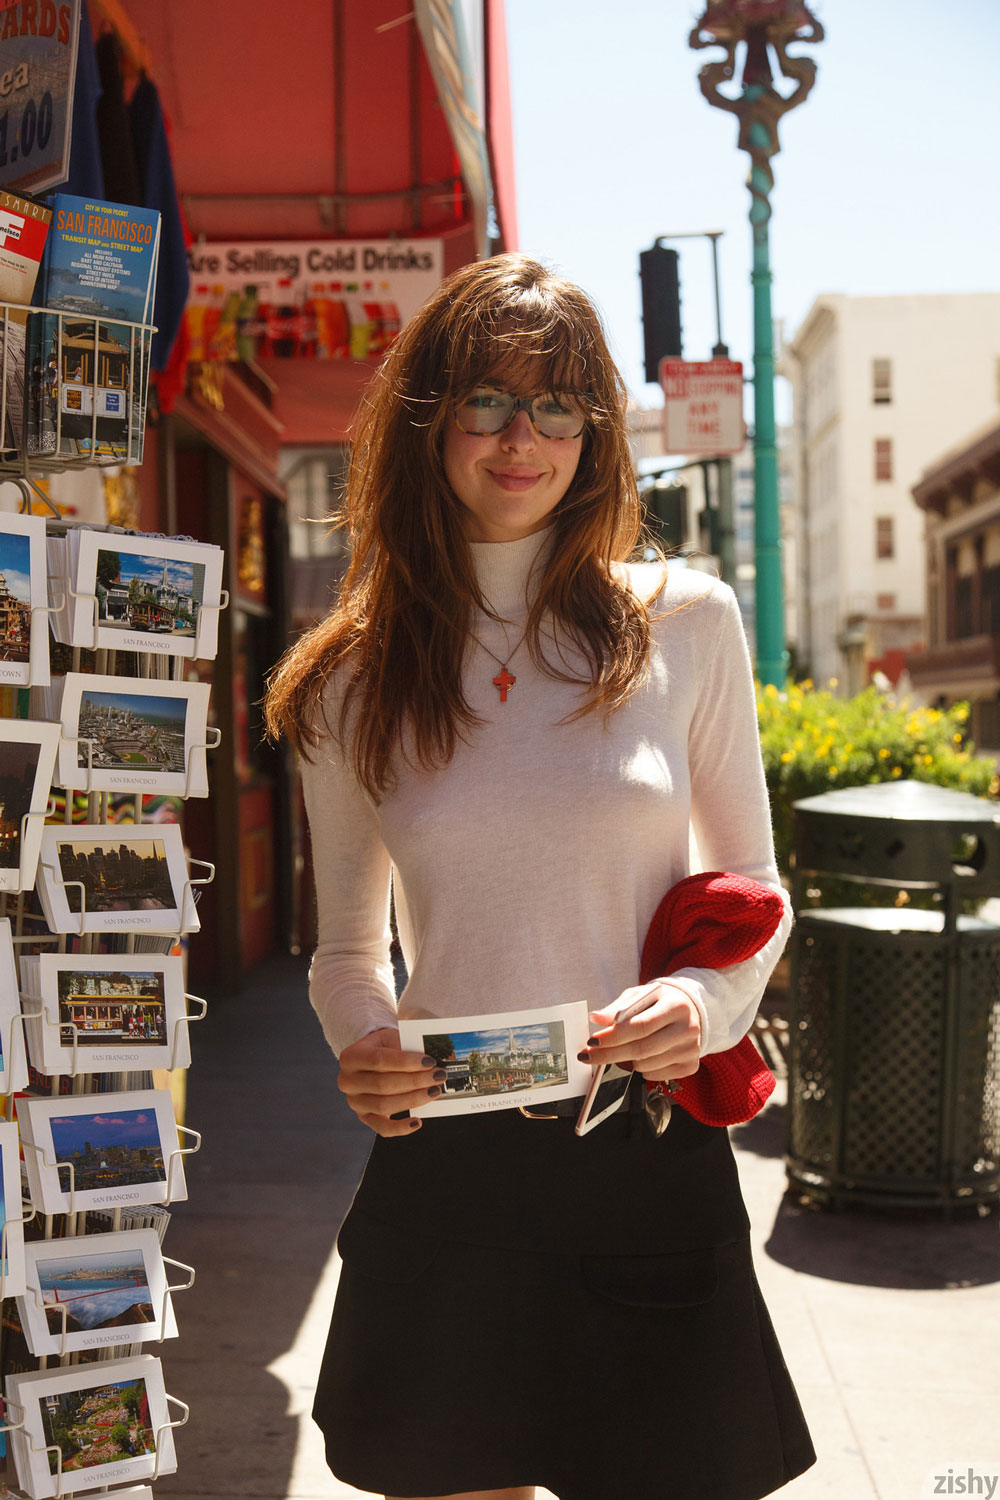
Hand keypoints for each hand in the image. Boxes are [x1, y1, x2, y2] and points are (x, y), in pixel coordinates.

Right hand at [337, 1027, 445, 1137]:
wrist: (371, 1057)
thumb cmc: (385, 1047)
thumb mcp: (391, 1039)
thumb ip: (406, 1049)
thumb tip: (432, 1064)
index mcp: (351, 1057)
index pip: (378, 1060)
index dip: (406, 1062)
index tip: (429, 1061)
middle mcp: (347, 1081)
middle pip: (383, 1084)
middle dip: (415, 1081)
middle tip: (438, 1076)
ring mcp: (355, 1101)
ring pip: (384, 1105)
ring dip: (413, 1100)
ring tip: (434, 1091)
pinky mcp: (365, 1117)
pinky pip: (382, 1128)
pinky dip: (401, 1128)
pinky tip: (417, 1121)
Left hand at [581, 981, 701, 1083]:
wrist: (690, 1010)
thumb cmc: (660, 1002)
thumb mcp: (639, 996)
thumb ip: (617, 1007)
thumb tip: (596, 1018)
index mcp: (676, 1006)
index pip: (640, 1026)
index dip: (614, 1036)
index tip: (593, 1040)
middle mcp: (688, 1029)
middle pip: (642, 1049)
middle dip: (610, 1054)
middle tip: (589, 1054)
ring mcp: (691, 1050)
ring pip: (646, 1065)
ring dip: (626, 1060)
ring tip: (625, 1047)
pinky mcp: (690, 1066)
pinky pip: (654, 1075)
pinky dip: (641, 1068)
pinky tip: (644, 1054)